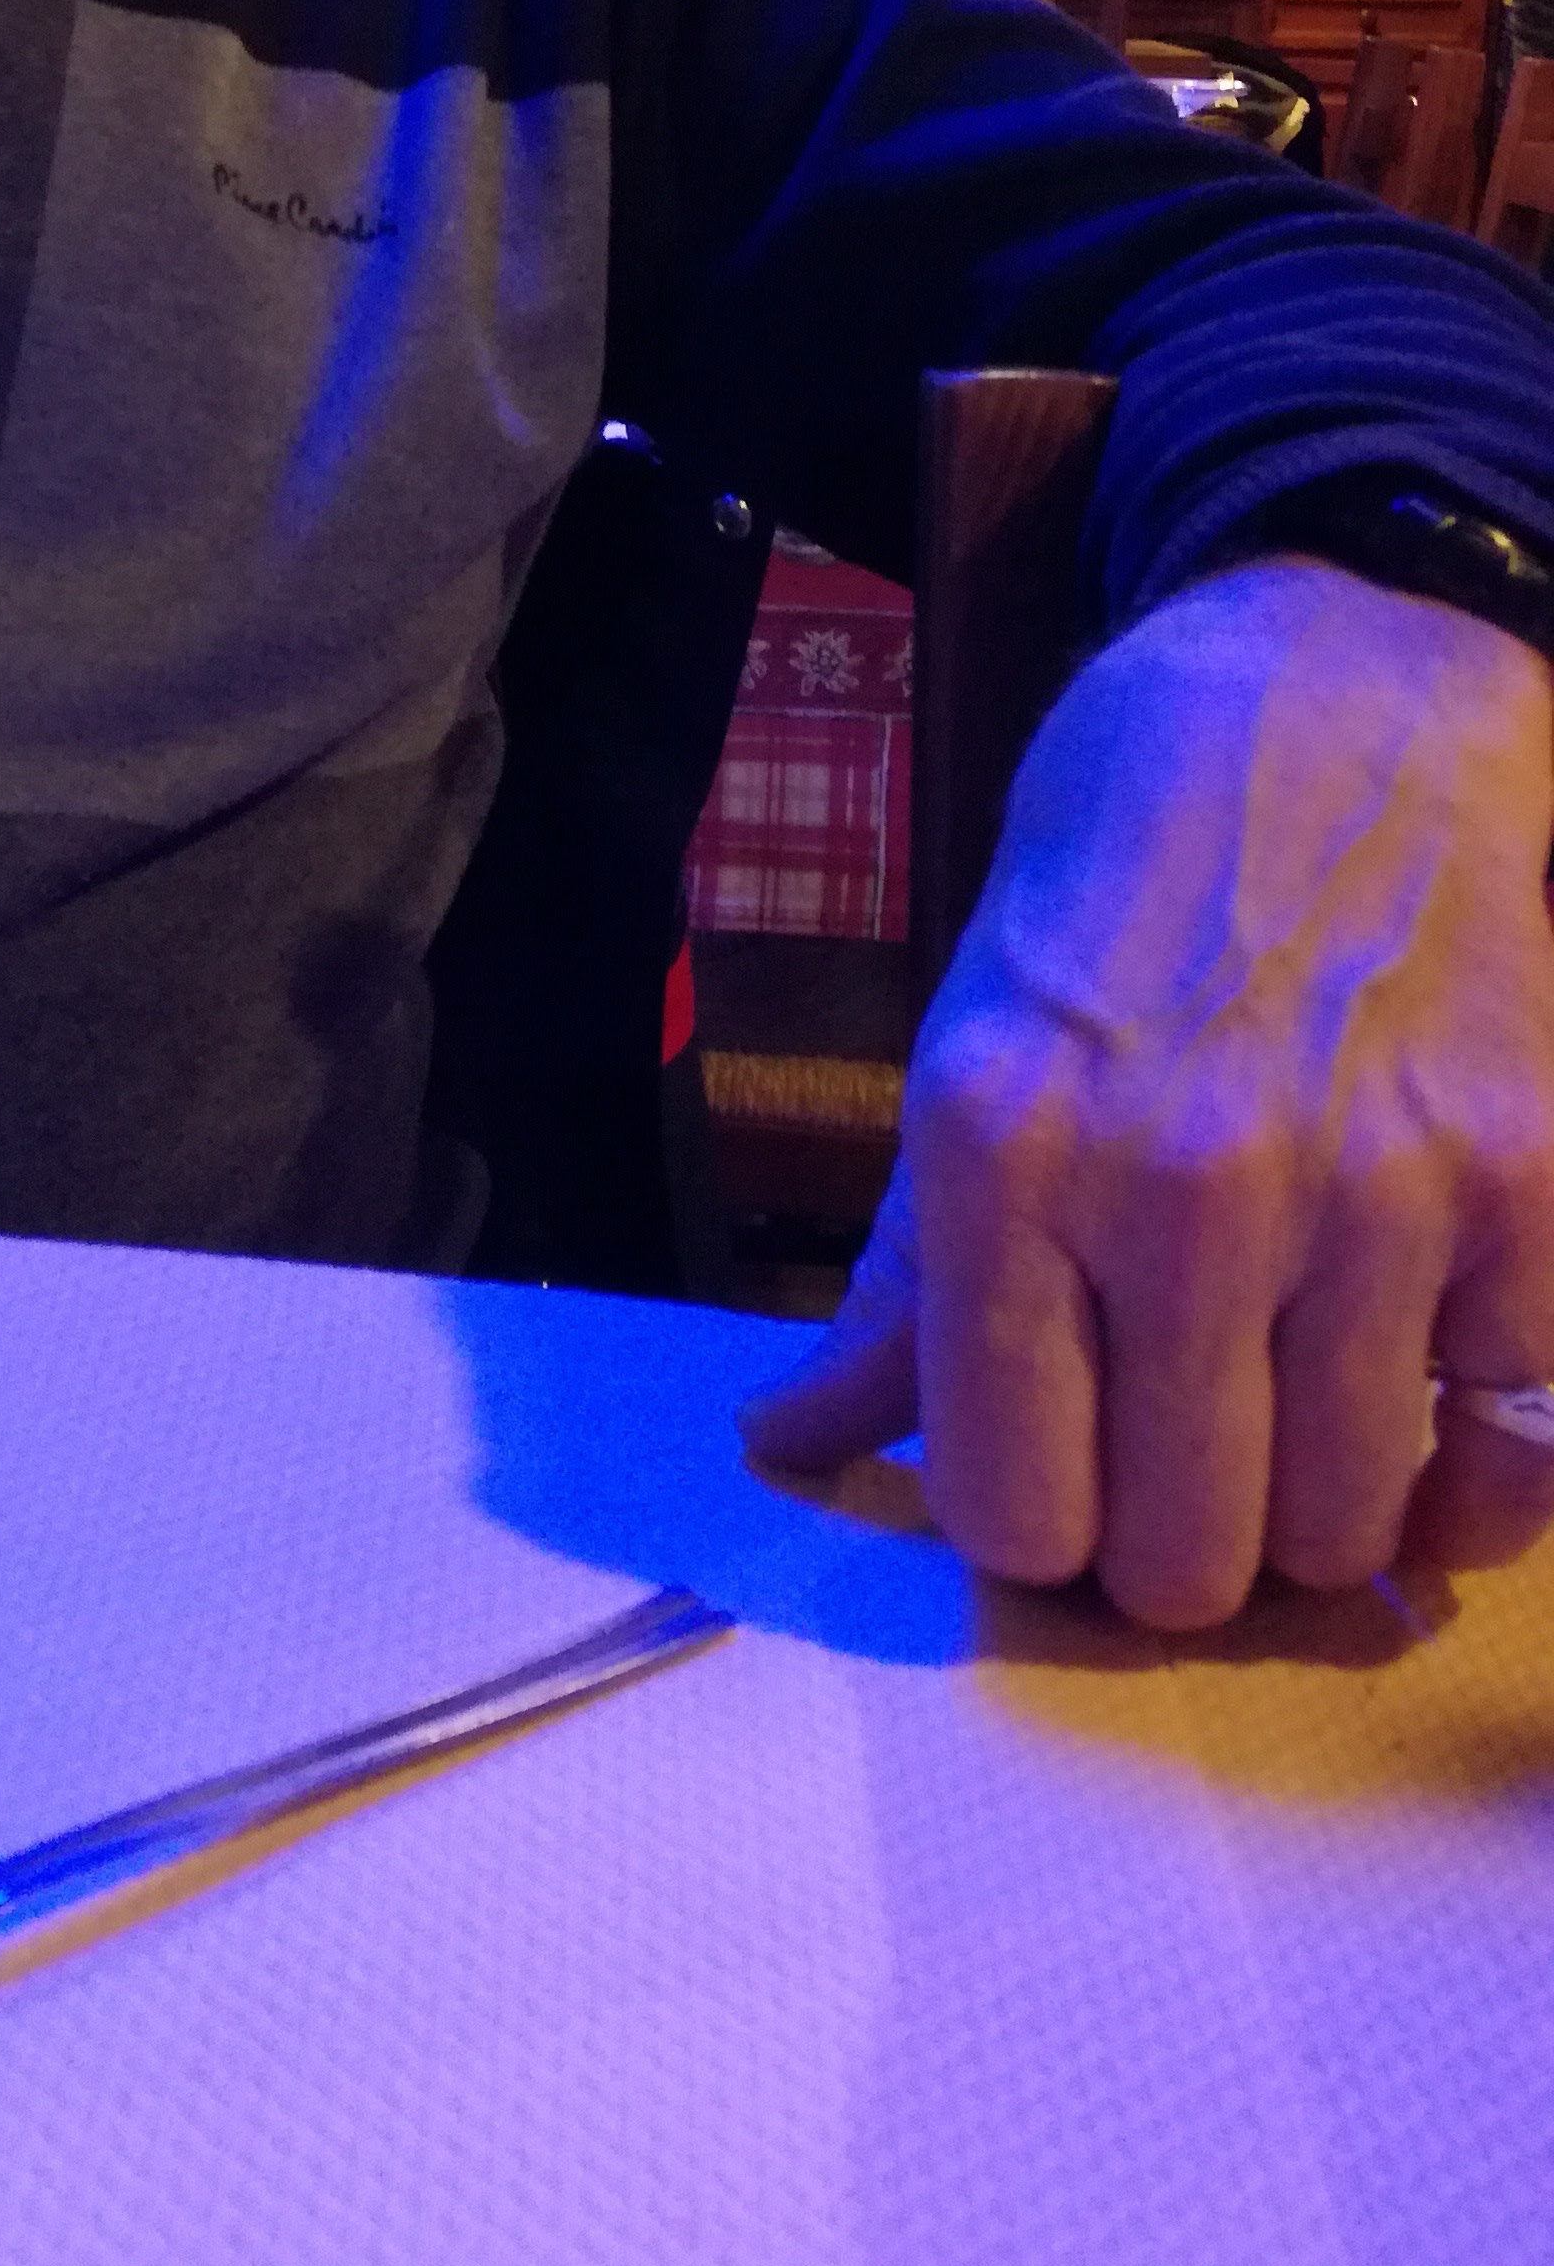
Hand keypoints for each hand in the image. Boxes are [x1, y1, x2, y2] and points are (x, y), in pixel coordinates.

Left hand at [739, 558, 1553, 1628]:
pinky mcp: (1527, 1179)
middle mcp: (1176, 1185)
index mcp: (997, 1158)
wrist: (1328, 705)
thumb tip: (786, 1444)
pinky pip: (1512, 1430)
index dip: (1041, 1532)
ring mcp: (1368, 1188)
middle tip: (1191, 1456)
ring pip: (1353, 1529)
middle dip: (1184, 1547)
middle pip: (1188, 1560)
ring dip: (1329, 1503)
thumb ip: (901, 1282)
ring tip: (1301, 1397)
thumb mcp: (962, 1062)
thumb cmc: (1112, 897)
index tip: (1067, 1479)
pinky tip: (1417, 1319)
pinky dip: (1472, 1414)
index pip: (1013, 1509)